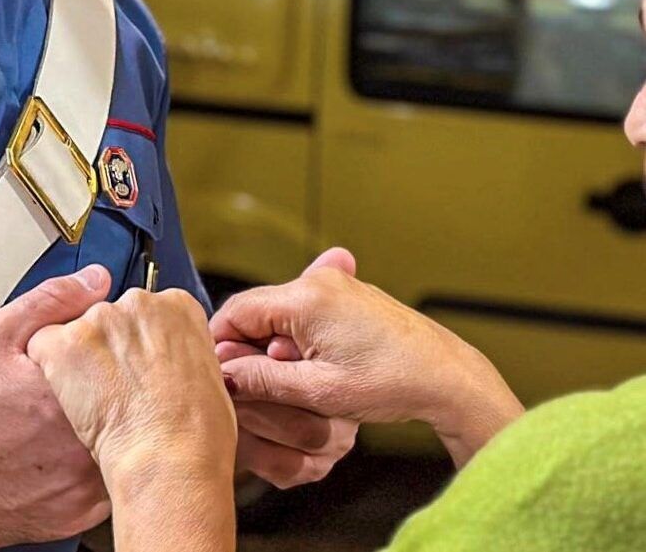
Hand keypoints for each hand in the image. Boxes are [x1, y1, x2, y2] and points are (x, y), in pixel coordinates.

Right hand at [0, 265, 113, 547]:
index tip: (95, 355)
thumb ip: (53, 302)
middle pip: (125, 415)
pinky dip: (83, 474)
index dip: (110, 358)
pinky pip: (97, 495)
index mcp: (73, 397)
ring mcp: (76, 491)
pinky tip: (50, 457)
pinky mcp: (64, 521)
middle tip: (64, 393)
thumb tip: (96, 281)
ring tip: (53, 426)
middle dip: (107, 399)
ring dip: (101, 439)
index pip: (126, 369)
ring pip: (116, 457)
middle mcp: (82, 450)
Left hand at [26, 288, 236, 480]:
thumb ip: (181, 352)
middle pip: (109, 316)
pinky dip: (48, 368)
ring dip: (78, 359)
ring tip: (96, 400)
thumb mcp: (211, 378)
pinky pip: (41, 345)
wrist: (171, 457)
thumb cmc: (197, 432)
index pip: (145, 311)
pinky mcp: (66, 341)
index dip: (138, 344)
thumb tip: (167, 359)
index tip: (138, 366)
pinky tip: (68, 397)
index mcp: (177, 307)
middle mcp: (138, 303)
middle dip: (107, 348)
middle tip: (115, 388)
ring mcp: (100, 319)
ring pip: (75, 330)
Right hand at [211, 252, 522, 467]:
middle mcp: (318, 282)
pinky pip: (304, 312)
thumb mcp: (319, 390)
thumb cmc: (394, 383)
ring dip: (275, 345)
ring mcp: (336, 286)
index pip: (235, 311)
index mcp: (305, 298)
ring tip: (299, 380)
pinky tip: (317, 367)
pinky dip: (298, 338)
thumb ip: (263, 379)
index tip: (225, 377)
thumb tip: (225, 374)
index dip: (223, 346)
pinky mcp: (349, 297)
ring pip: (279, 313)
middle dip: (251, 347)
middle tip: (263, 385)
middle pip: (256, 310)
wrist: (449, 378)